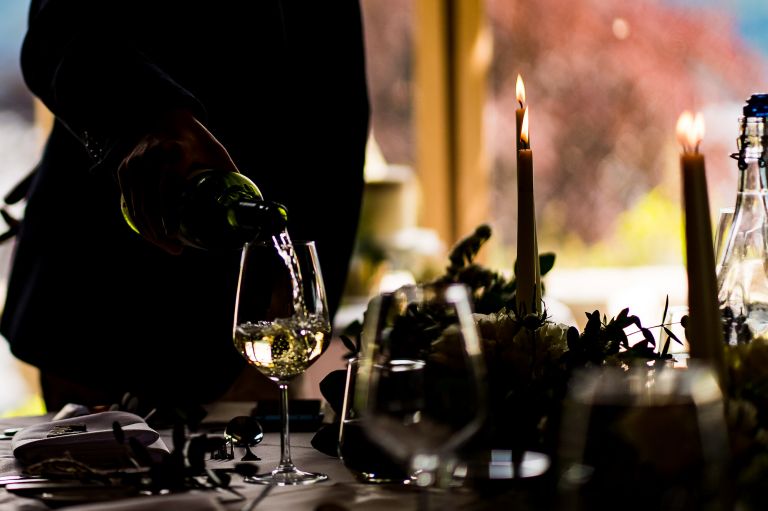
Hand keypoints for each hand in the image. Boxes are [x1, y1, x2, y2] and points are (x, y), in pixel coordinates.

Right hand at [117, 109, 239, 253]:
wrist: (166, 117)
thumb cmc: (196, 140)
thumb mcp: (216, 153)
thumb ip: (230, 177)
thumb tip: (246, 206)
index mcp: (175, 153)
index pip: (167, 188)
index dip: (168, 214)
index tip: (174, 235)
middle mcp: (149, 157)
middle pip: (149, 203)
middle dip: (159, 232)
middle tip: (176, 249)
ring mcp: (134, 163)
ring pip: (136, 205)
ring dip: (149, 231)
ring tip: (167, 246)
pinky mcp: (124, 169)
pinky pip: (129, 201)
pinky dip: (139, 220)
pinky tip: (152, 233)